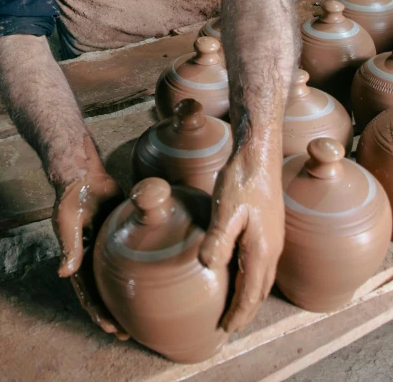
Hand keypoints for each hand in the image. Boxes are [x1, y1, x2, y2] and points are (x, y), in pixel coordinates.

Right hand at [53, 171, 128, 339]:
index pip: (87, 293)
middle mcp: (90, 257)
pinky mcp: (118, 236)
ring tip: (138, 318)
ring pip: (114, 280)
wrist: (83, 172)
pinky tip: (148, 284)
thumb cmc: (73, 196)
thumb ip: (69, 246)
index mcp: (76, 259)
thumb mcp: (68, 221)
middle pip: (101, 292)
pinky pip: (126, 259)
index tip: (111, 329)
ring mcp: (104, 248)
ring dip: (122, 298)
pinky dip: (133, 274)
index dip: (97, 312)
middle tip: (127, 333)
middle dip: (111, 314)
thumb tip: (64, 273)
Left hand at [199, 145, 283, 333]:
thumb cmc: (242, 179)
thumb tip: (209, 266)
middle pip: (260, 290)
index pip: (251, 294)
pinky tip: (239, 271)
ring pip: (262, 277)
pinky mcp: (268, 227)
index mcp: (262, 249)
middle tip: (229, 325)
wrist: (259, 153)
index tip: (226, 330)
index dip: (239, 314)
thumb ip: (219, 239)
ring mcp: (273, 237)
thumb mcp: (226, 208)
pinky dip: (252, 277)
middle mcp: (272, 248)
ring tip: (235, 305)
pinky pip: (261, 263)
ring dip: (250, 295)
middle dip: (246, 310)